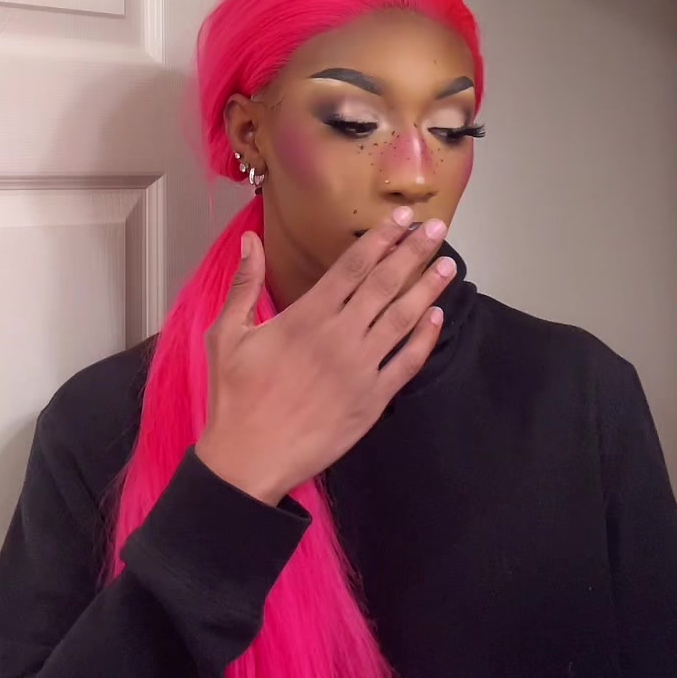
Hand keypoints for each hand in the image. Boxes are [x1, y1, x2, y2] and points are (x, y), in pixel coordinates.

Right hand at [195, 211, 454, 504]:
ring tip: (449, 266)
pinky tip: (436, 318)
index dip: (380, 239)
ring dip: (427, 289)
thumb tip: (249, 238)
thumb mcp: (227, 334)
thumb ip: (244, 283)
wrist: (248, 459)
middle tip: (438, 229)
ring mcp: (360, 369)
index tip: (402, 218)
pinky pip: (406, 364)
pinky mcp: (372, 400)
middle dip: (413, 253)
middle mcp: (340, 336)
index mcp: (307, 316)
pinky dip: (424, 339)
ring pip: (402, 319)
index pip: (353, 266)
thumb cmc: (235, 395)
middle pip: (385, 284)